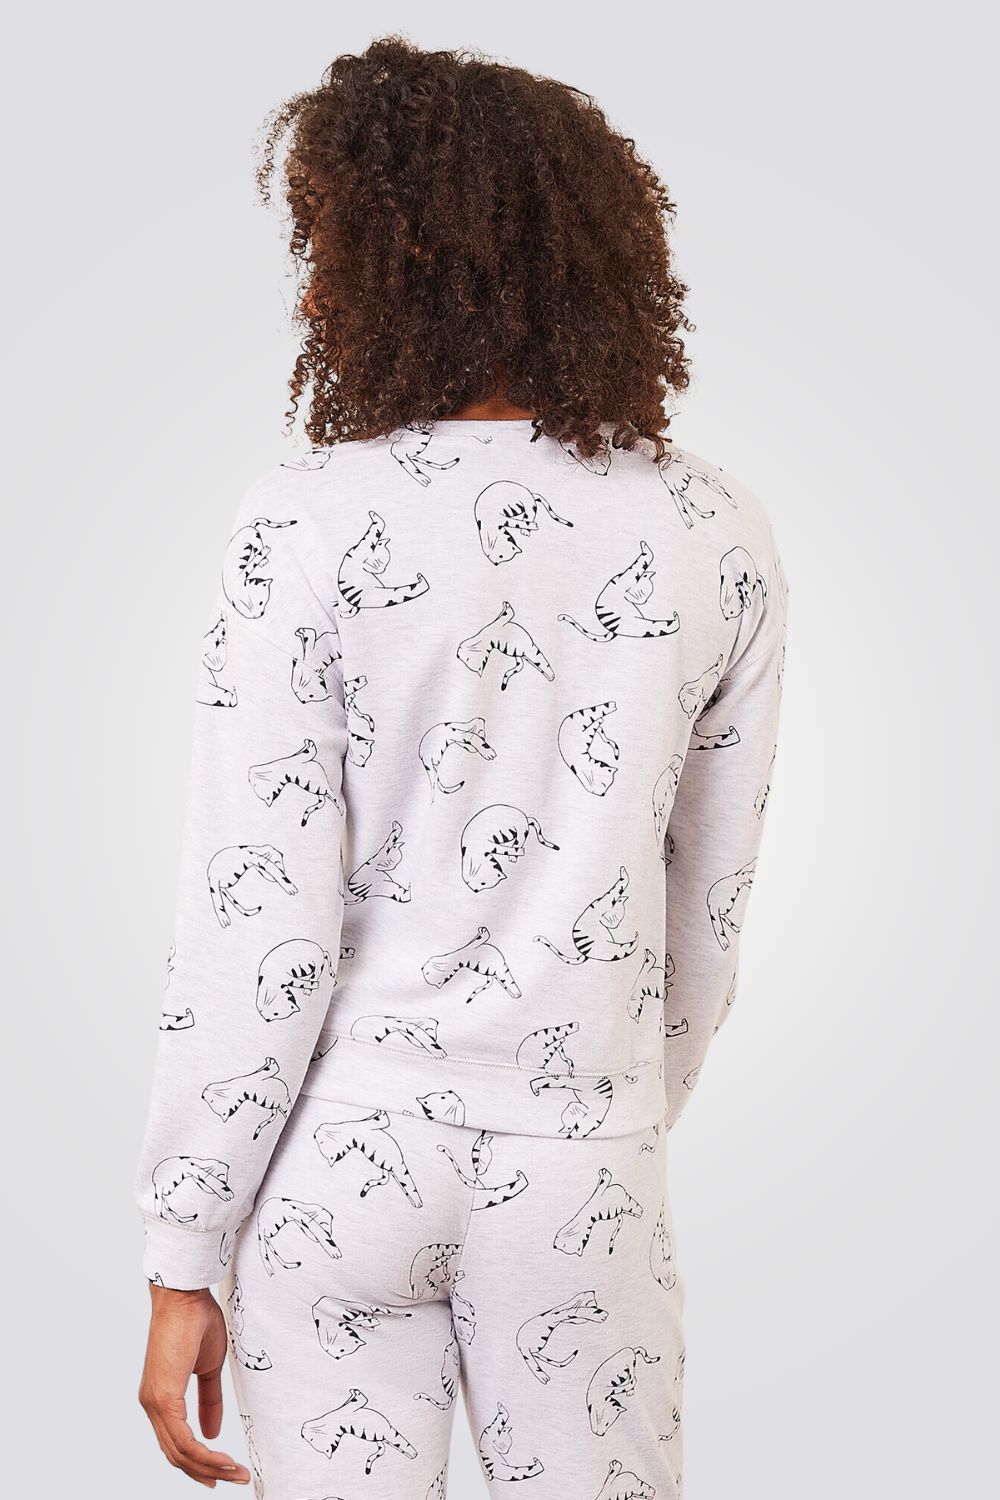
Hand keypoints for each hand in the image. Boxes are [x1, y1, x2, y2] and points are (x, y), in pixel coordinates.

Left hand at [139, 1282, 250, 1487]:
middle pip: (176, 1454)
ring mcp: (154, 1403)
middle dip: (207, 1471)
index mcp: (160, 1398)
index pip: (176, 1442)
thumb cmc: (196, 1321)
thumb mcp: (208, 1367)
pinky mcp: (163, 1397)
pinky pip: (182, 1439)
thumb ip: (209, 1400)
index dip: (199, 1461)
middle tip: (235, 1478)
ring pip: (179, 1452)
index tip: (223, 1471)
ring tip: (236, 1472)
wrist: (185, 1295)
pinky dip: (203, 1454)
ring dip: (209, 1466)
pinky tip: (222, 1459)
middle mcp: (152, 1405)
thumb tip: (212, 1431)